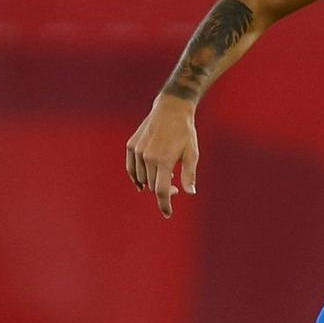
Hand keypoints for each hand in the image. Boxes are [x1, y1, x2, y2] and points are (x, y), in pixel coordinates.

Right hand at [125, 99, 198, 217]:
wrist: (171, 108)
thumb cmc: (185, 132)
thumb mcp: (192, 153)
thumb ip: (189, 175)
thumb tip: (190, 193)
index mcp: (164, 161)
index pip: (161, 191)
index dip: (164, 205)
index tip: (167, 214)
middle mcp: (147, 157)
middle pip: (152, 185)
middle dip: (164, 190)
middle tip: (177, 186)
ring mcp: (137, 151)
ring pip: (141, 178)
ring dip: (151, 182)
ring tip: (165, 173)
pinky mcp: (131, 145)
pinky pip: (131, 168)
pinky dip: (136, 176)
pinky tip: (142, 181)